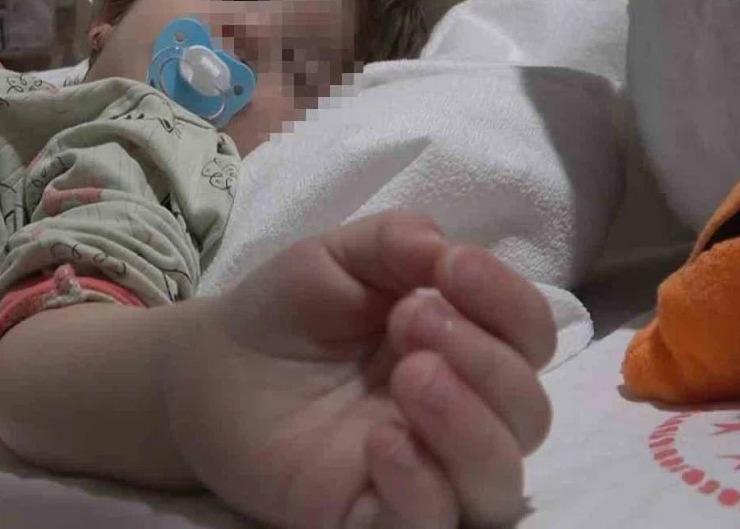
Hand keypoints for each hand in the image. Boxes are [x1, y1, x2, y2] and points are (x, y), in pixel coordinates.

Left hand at [166, 212, 555, 528]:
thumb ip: (395, 240)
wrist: (208, 365)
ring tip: (409, 376)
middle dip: (483, 360)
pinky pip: (429, 524)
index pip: (531, 337)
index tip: (451, 268)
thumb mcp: (336, 256)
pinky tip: (381, 441)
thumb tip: (446, 248)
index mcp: (463, 346)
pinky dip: (421, 485)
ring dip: (470, 426)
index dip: (508, 302)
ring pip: (499, 482)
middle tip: (409, 318)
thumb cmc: (287, 311)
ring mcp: (422, 471)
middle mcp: (459, 414)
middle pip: (528, 414)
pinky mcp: (371, 516)